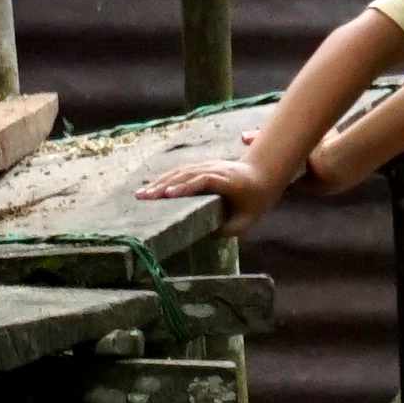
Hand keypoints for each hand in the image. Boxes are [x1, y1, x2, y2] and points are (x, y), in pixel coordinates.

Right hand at [139, 151, 289, 216]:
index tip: (169, 194)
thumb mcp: (248, 219)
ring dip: (160, 182)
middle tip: (143, 197)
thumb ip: (228, 229)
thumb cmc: (255, 200)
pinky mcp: (201, 167)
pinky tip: (151, 189)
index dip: (186, 186)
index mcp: (228, 181)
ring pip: (180, 172)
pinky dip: (165, 179)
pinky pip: (181, 172)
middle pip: (187, 174)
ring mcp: (207, 165)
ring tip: (140, 195)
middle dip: (164, 186)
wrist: (262, 173)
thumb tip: (204, 237)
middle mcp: (216, 169)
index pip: (205, 180)